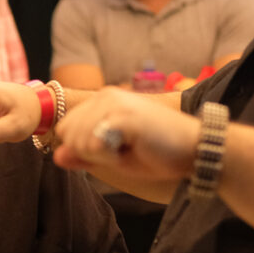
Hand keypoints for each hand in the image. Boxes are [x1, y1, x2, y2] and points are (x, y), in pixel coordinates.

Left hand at [52, 87, 198, 181]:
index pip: (66, 130)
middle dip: (91, 153)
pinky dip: (110, 156)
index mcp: (102, 100)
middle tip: (124, 150)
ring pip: (79, 141)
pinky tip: (133, 149)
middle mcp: (105, 96)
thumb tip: (57, 156)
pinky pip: (95, 145)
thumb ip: (84, 155)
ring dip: (102, 156)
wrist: (196, 149)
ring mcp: (114, 103)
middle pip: (69, 136)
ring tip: (131, 148)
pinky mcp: (124, 116)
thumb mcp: (114, 156)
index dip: (84, 149)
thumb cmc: (158, 152)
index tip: (114, 149)